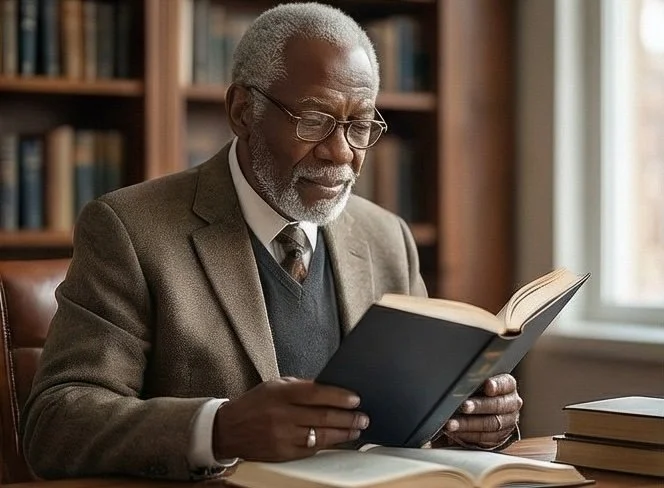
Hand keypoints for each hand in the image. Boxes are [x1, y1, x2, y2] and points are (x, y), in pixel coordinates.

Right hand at [212, 377, 368, 461]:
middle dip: (348, 417)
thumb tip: (329, 388)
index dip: (339, 396)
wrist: (228, 429)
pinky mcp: (283, 453)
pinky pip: (312, 449)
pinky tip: (338, 440)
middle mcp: (282, 415)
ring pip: (321, 435)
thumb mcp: (275, 386)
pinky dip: (328, 444)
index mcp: (281, 393)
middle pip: (323, 416)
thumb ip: (301, 386)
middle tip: (363, 416)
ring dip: (343, 433)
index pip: (316, 393)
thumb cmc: (255, 403)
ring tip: (357, 429)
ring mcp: (283, 436)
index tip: (355, 399)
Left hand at [443, 373, 521, 448]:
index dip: (497, 385)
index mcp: (509, 386)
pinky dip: (469, 435)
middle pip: (497, 405)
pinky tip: (456, 432)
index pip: (506, 383)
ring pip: (491, 424)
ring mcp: (508, 421)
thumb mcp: (479, 382)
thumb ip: (474, 380)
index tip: (487, 385)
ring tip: (452, 424)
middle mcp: (511, 403)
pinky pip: (485, 438)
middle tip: (464, 406)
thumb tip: (458, 378)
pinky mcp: (500, 436)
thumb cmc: (479, 390)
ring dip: (469, 424)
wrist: (487, 411)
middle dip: (478, 406)